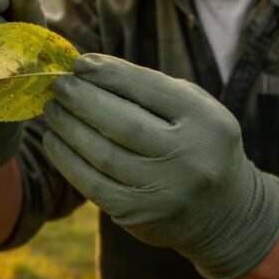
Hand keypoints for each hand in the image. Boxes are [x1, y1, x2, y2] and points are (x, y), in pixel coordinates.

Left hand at [44, 53, 278, 278]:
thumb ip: (149, 88)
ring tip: (51, 109)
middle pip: (122, 123)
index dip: (109, 74)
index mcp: (208, 123)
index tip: (80, 63)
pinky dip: (66, 159)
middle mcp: (190, 158)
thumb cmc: (197, 144)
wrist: (226, 213)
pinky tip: (53, 139)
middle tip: (58, 84)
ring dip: (68, 127)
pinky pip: (91, 183)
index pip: (150, 89)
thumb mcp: (194, 111)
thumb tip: (88, 67)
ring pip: (102, 153)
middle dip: (82, 99)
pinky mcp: (138, 215)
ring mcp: (164, 191)